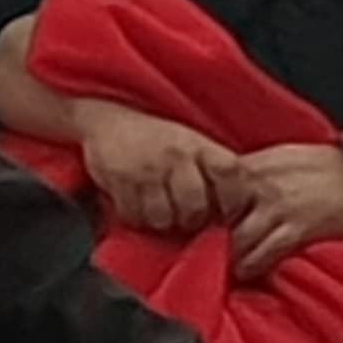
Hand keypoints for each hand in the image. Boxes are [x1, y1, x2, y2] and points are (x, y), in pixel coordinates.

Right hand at [71, 99, 231, 231]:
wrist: (109, 121)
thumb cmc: (157, 141)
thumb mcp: (191, 144)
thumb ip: (211, 172)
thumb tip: (231, 216)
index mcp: (199, 145)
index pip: (230, 174)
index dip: (233, 201)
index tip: (226, 213)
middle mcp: (175, 155)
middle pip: (196, 206)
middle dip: (192, 220)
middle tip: (185, 217)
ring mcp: (147, 168)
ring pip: (164, 217)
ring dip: (163, 222)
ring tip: (160, 210)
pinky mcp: (120, 180)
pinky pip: (135, 216)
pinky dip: (137, 218)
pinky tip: (139, 205)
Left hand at [209, 143, 342, 280]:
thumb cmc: (323, 166)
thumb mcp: (278, 157)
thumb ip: (249, 173)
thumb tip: (221, 191)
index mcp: (253, 166)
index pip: (209, 190)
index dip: (199, 211)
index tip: (194, 225)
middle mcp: (260, 186)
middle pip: (217, 218)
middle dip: (209, 237)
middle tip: (203, 252)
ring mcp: (277, 209)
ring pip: (236, 241)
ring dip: (228, 257)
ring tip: (224, 266)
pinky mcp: (296, 231)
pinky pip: (262, 256)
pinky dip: (251, 267)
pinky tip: (247, 272)